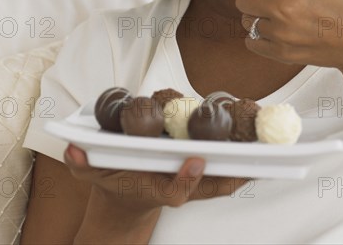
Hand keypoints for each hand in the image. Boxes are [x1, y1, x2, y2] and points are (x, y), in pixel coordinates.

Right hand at [64, 144, 249, 209]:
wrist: (126, 194)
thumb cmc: (113, 179)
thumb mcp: (91, 171)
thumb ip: (82, 163)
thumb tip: (73, 150)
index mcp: (152, 186)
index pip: (172, 190)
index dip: (185, 179)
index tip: (194, 161)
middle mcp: (176, 184)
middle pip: (209, 185)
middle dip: (230, 173)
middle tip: (254, 157)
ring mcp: (190, 181)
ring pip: (222, 178)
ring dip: (244, 166)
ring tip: (269, 149)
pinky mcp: (199, 172)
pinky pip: (225, 171)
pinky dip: (243, 163)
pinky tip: (260, 147)